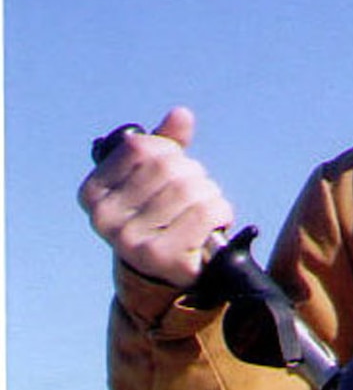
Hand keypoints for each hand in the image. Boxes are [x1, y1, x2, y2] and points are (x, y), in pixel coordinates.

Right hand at [77, 108, 229, 287]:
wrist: (169, 274)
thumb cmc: (163, 219)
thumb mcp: (155, 181)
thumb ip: (165, 147)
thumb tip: (181, 115)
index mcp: (94, 193)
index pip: (141, 149)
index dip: (170, 154)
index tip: (173, 174)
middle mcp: (105, 217)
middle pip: (170, 169)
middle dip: (195, 177)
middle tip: (196, 197)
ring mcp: (131, 240)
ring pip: (191, 190)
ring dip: (211, 196)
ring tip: (204, 213)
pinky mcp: (162, 257)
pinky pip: (206, 213)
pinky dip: (221, 212)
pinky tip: (214, 224)